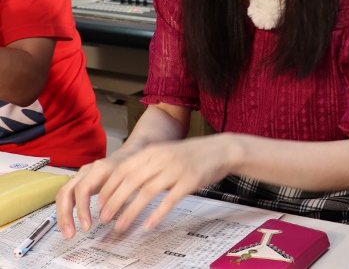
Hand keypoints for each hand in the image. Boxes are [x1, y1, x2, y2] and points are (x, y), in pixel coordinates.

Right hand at [56, 150, 131, 237]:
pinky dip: (66, 212)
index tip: (87, 226)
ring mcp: (81, 175)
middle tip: (70, 234)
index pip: (83, 188)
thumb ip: (123, 196)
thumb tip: (116, 218)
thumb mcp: (132, 180)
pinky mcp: (79, 181)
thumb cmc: (131, 169)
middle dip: (65, 215)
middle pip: (66, 192)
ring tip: (69, 234)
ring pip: (63, 194)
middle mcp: (87, 171)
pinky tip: (70, 225)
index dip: (82, 208)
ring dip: (63, 216)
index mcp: (100, 169)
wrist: (128, 154)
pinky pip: (67, 196)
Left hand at [58, 136, 234, 235]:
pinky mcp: (190, 181)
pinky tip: (149, 225)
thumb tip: (124, 182)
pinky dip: (157, 214)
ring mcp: (176, 169)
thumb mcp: (167, 152)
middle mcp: (163, 158)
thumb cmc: (194, 154)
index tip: (99, 203)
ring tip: (120, 226)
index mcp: (154, 151)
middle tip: (104, 218)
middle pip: (131, 181)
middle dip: (114, 202)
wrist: (222, 149)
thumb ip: (148, 164)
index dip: (109, 188)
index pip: (123, 169)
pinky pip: (170, 200)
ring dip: (131, 211)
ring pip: (147, 192)